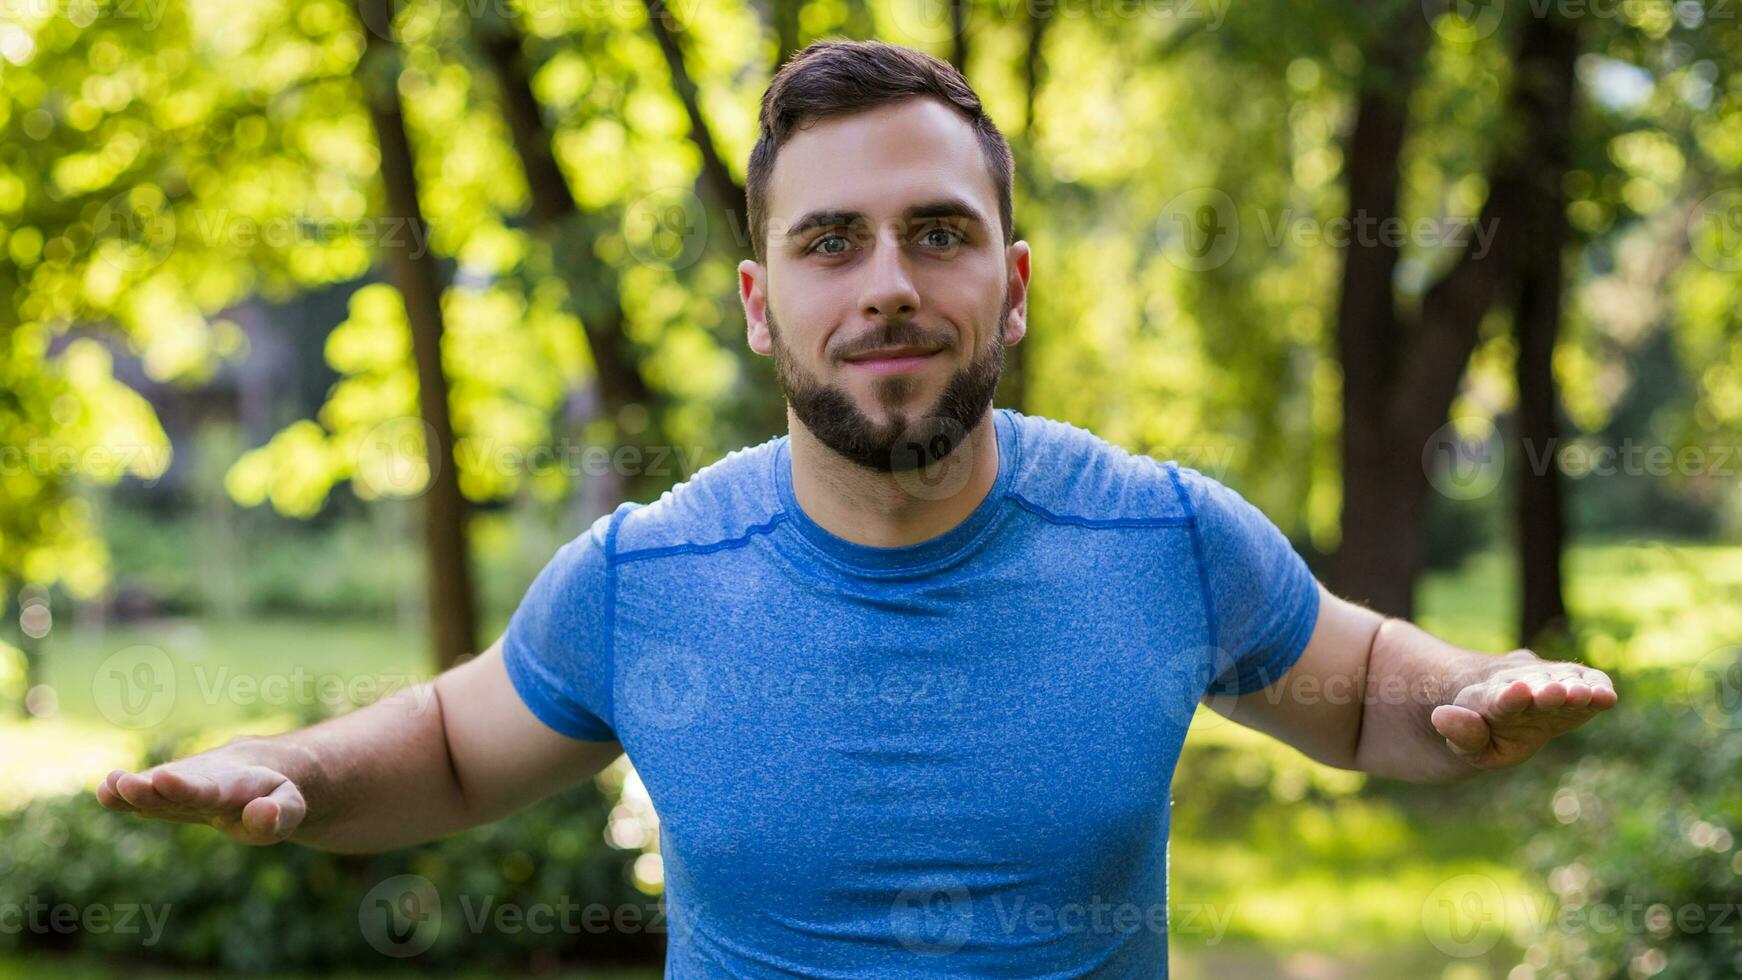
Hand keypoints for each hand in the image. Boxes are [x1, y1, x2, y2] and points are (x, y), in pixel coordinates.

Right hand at [97, 755, 306, 845]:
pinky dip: (126, 795)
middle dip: (150, 788)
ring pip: (155, 791)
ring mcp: (180, 787)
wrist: (256, 770)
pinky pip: (146, 796)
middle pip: (173, 788)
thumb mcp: (290, 807)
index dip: (185, 786)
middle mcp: (201, 782)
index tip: (163, 778)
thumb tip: (262, 813)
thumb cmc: (274, 794)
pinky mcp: (166, 794)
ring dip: (131, 790)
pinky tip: (104, 792)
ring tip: (107, 786)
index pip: (207, 789)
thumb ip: (280, 813)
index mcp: (232, 787)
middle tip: (123, 783)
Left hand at [1430, 650, 1617, 770]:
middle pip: (1533, 686)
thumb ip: (1460, 733)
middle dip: (1544, 692)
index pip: (1497, 699)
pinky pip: (1587, 681)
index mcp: (1489, 698)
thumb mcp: (1468, 743)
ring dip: (1572, 689)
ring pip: (1560, 681)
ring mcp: (1549, 681)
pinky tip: (1607, 696)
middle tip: (1556, 694)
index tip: (1516, 692)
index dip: (1508, 698)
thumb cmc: (1485, 729)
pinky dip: (1597, 687)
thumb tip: (1442, 717)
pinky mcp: (1575, 684)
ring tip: (1582, 695)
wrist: (1502, 704)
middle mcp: (1520, 683)